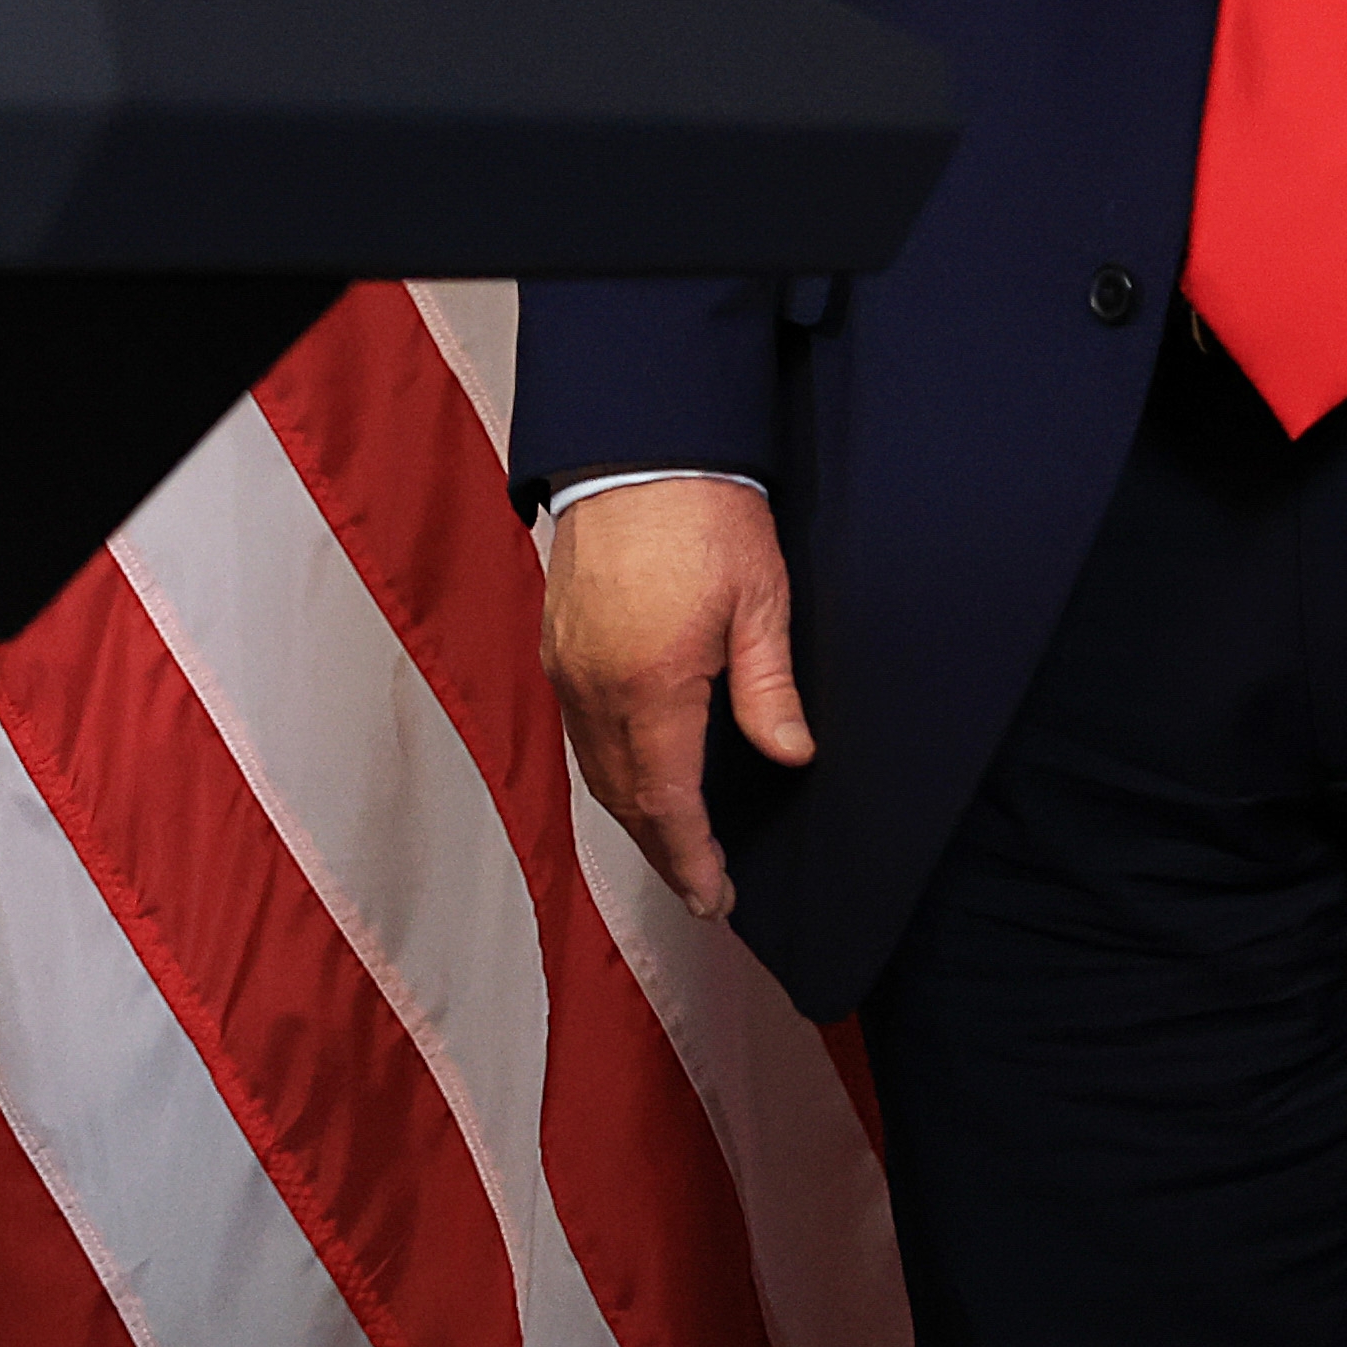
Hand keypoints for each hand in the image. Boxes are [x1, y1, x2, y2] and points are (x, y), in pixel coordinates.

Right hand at [539, 478, 813, 921]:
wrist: (636, 448)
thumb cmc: (707, 515)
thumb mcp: (761, 601)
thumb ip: (769, 689)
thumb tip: (790, 757)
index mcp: (650, 685)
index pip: (667, 801)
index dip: (690, 859)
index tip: (714, 898)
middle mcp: (595, 686)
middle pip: (624, 798)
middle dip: (663, 851)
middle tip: (702, 889)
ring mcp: (567, 665)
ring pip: (594, 768)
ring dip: (633, 816)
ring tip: (674, 847)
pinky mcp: (556, 643)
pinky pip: (579, 731)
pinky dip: (608, 770)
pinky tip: (635, 777)